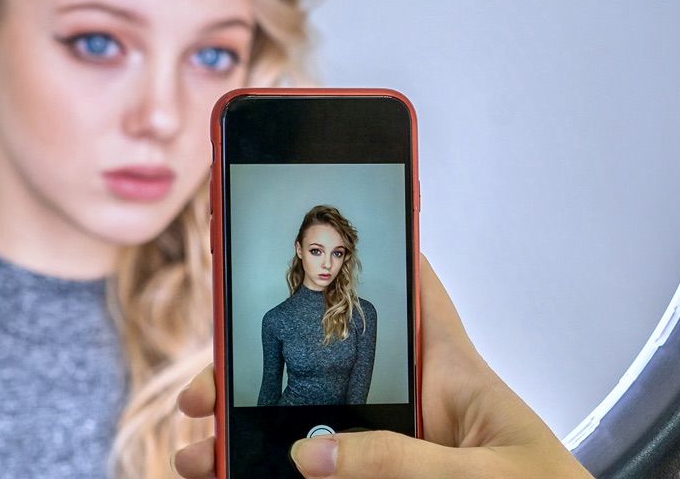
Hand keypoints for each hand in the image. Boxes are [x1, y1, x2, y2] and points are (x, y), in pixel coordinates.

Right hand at [172, 255, 593, 478]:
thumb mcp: (479, 476)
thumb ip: (400, 460)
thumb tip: (312, 453)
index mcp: (455, 375)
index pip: (419, 292)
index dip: (380, 251)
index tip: (325, 226)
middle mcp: (421, 407)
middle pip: (332, 368)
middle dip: (266, 368)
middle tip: (211, 382)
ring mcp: (401, 449)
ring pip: (316, 430)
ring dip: (255, 432)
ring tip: (200, 447)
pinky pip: (325, 471)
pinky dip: (276, 471)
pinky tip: (237, 474)